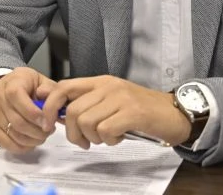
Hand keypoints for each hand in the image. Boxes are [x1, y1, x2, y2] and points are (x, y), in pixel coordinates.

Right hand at [0, 68, 56, 153]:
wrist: (6, 88)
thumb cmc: (27, 86)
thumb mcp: (41, 81)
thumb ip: (50, 90)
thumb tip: (51, 101)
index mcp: (12, 82)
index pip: (19, 99)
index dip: (35, 114)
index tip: (48, 122)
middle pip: (18, 122)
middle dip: (38, 132)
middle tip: (49, 131)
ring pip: (14, 135)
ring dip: (33, 140)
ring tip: (41, 135)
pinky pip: (7, 144)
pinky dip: (22, 147)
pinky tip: (30, 141)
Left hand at [39, 75, 189, 148]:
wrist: (175, 113)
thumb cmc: (142, 111)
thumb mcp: (112, 101)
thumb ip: (88, 104)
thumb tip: (57, 115)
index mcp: (100, 82)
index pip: (63, 87)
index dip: (49, 106)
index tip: (47, 123)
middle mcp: (108, 86)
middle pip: (72, 111)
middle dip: (72, 133)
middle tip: (84, 141)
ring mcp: (120, 98)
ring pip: (86, 122)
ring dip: (93, 138)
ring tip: (106, 138)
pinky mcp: (132, 112)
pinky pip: (105, 130)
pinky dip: (109, 140)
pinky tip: (119, 137)